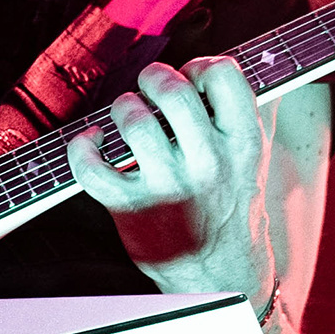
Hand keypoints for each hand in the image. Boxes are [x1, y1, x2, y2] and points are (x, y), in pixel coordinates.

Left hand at [64, 57, 269, 283]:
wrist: (220, 271)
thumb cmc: (229, 202)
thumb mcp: (252, 157)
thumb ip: (243, 111)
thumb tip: (241, 62)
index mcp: (243, 143)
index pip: (223, 74)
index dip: (200, 65)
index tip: (191, 78)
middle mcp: (208, 163)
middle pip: (172, 90)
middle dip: (153, 76)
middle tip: (149, 87)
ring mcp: (168, 188)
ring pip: (133, 120)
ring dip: (123, 107)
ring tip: (127, 115)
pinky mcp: (132, 209)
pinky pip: (91, 167)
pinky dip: (82, 147)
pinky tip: (92, 141)